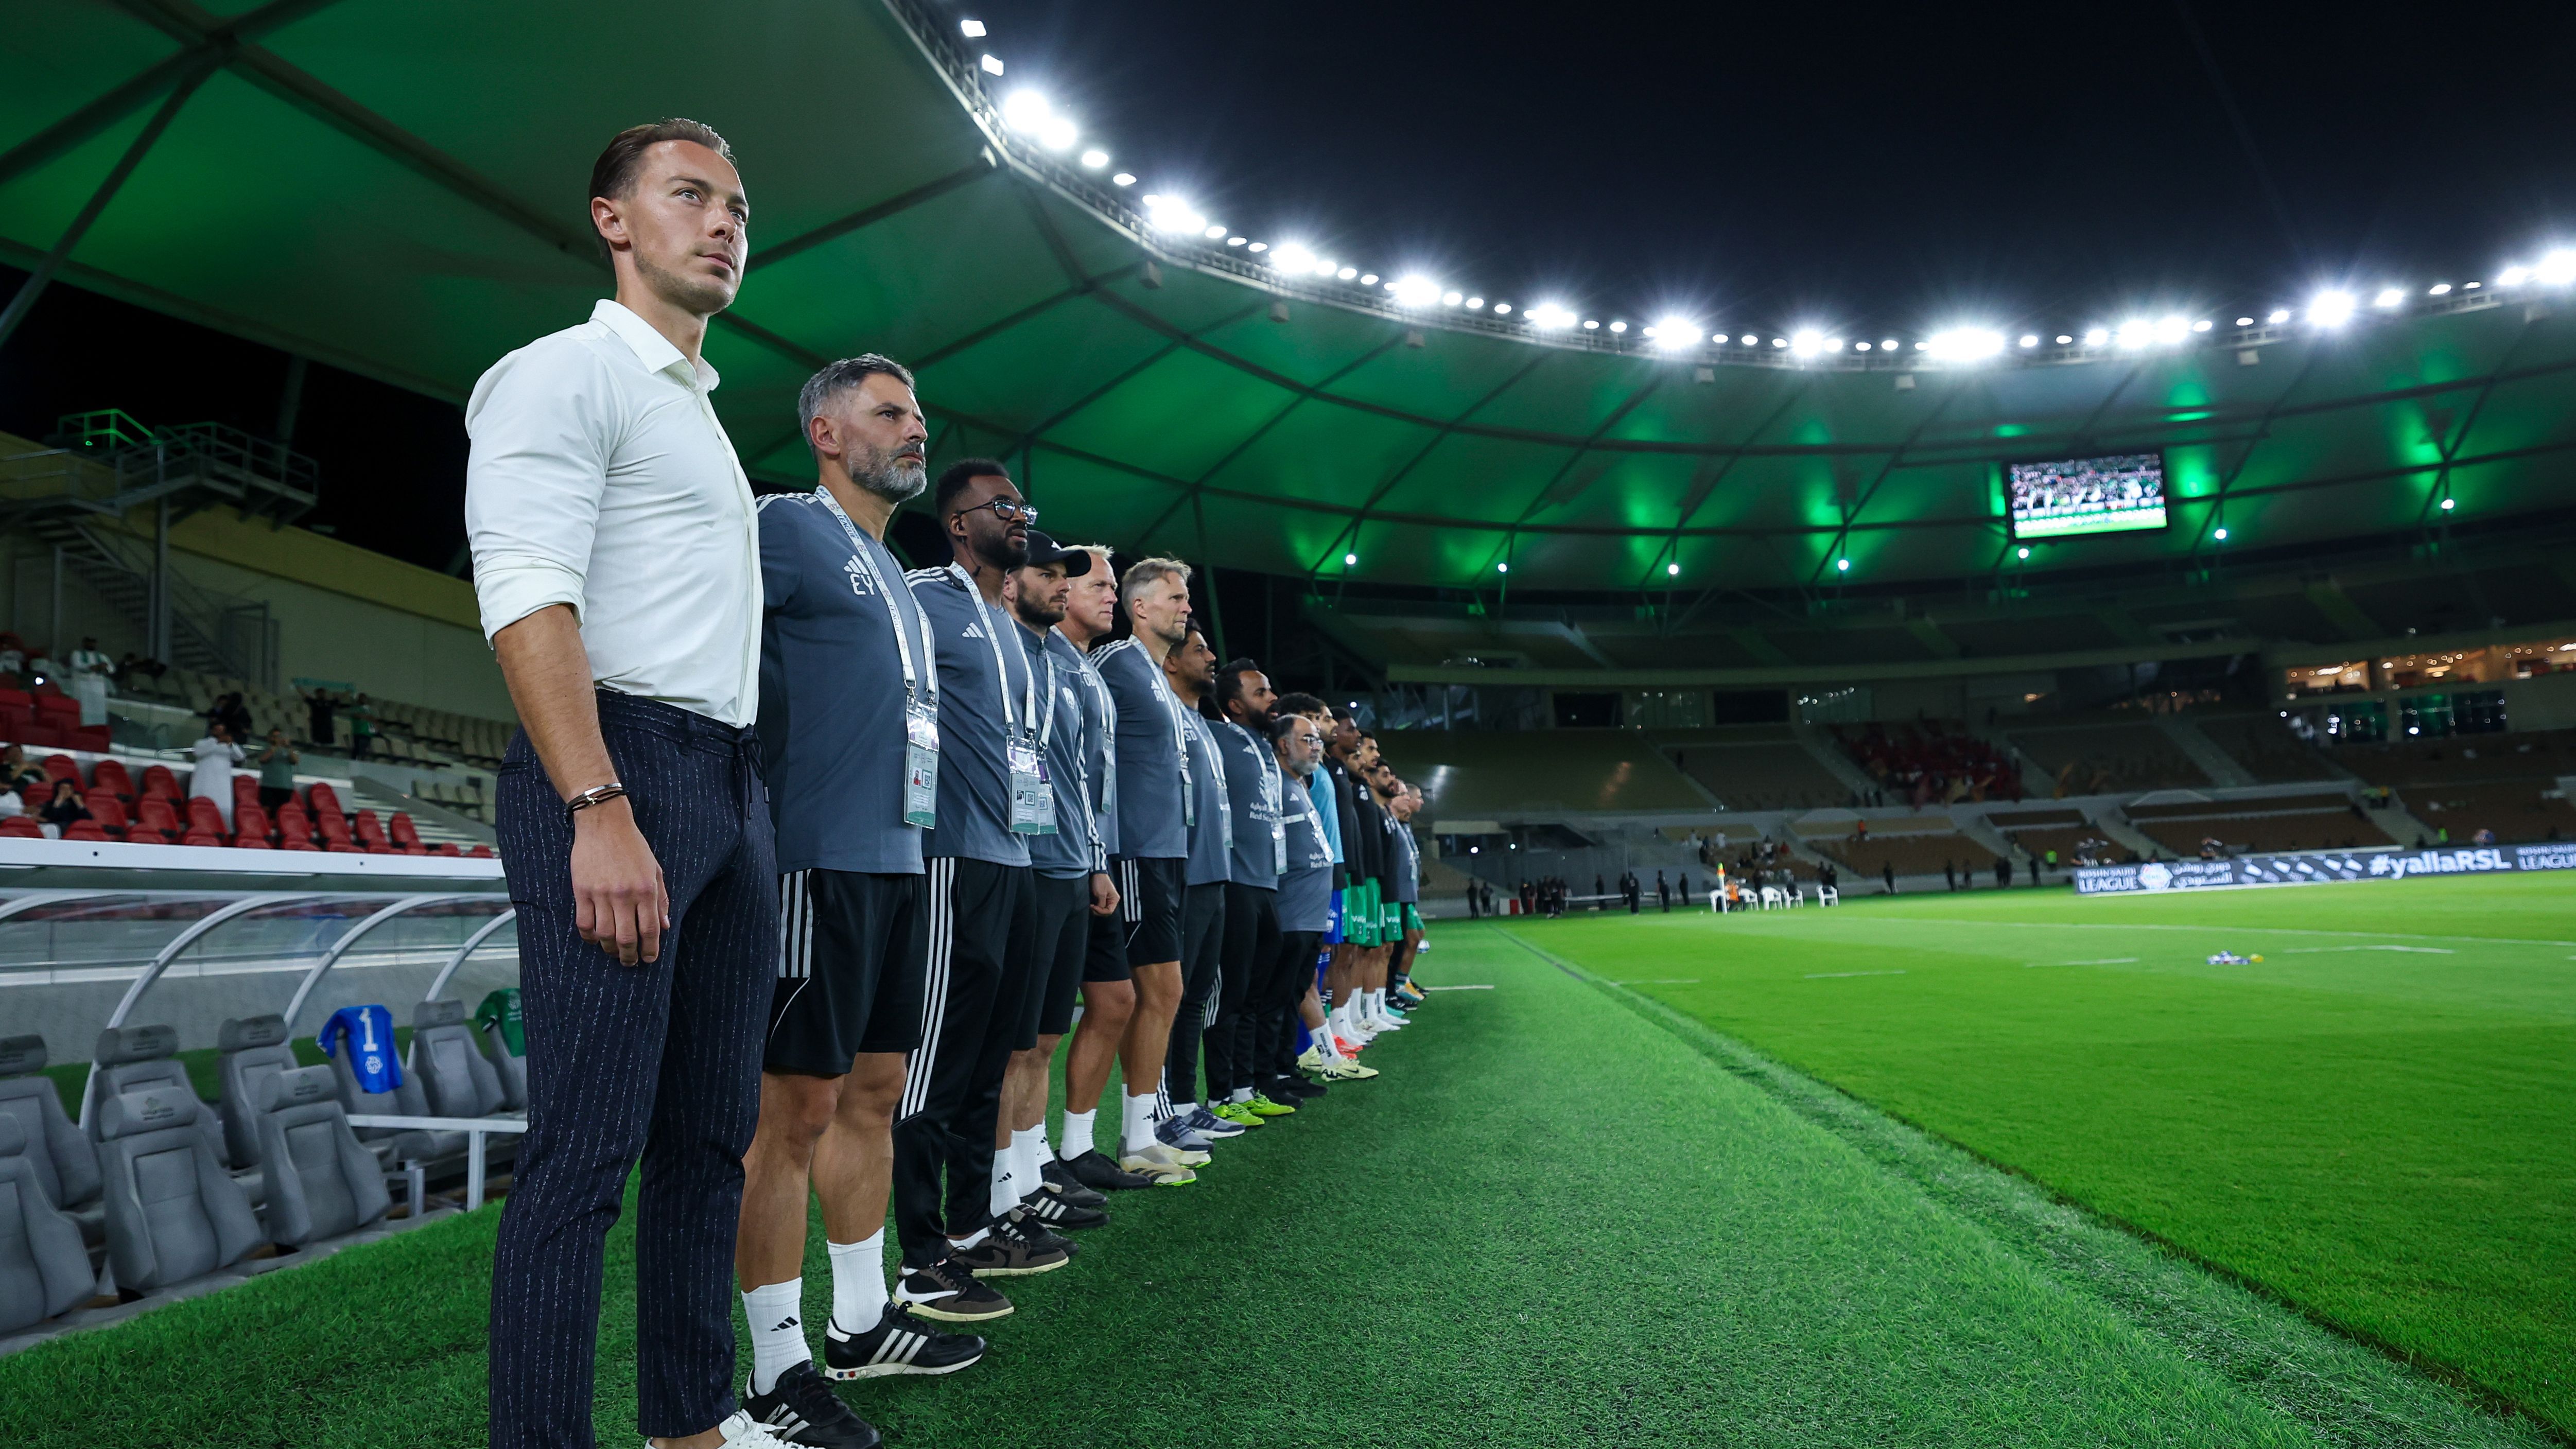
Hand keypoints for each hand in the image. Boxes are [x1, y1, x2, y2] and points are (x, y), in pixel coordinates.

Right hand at [570, 796, 666, 964]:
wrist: (604, 824)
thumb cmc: (633, 847)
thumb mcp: (655, 870)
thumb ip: (661, 899)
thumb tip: (665, 927)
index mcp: (645, 890)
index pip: (650, 930)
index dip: (650, 950)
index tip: (649, 959)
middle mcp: (624, 895)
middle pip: (626, 938)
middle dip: (629, 956)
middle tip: (630, 962)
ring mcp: (601, 894)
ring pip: (604, 935)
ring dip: (609, 950)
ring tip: (614, 953)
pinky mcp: (582, 891)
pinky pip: (584, 923)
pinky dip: (589, 937)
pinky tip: (595, 939)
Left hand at [1088, 871, 1119, 916]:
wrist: (1096, 873)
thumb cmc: (1100, 881)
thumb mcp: (1100, 894)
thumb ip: (1101, 904)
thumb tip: (1099, 910)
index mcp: (1114, 899)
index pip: (1109, 911)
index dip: (1101, 911)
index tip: (1093, 907)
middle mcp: (1112, 900)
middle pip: (1106, 912)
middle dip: (1098, 911)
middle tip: (1091, 907)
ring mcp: (1108, 900)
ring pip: (1103, 910)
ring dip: (1097, 909)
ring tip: (1091, 905)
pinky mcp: (1103, 899)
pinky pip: (1101, 906)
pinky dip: (1096, 907)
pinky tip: (1092, 904)